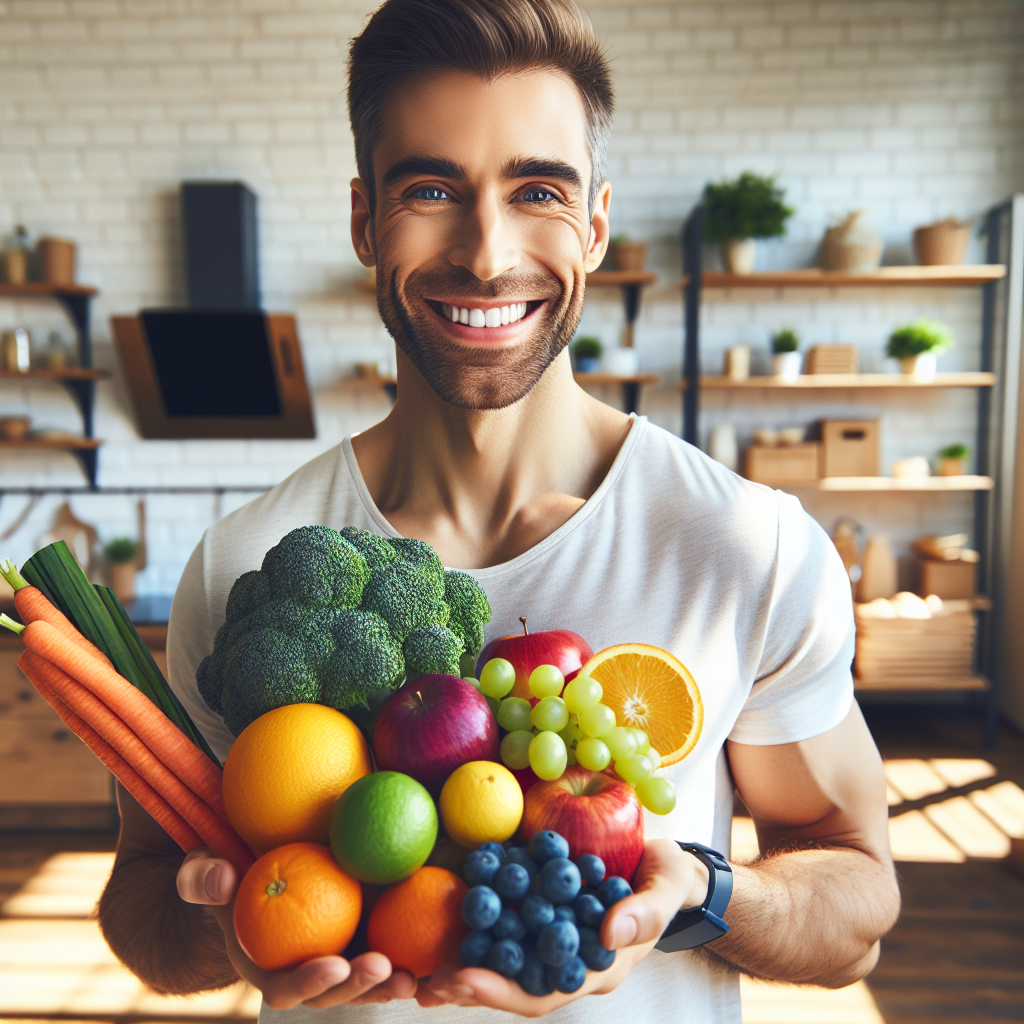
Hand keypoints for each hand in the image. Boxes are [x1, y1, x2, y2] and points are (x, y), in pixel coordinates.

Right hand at [176, 848, 417, 1008]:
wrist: (257, 871)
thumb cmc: (228, 876)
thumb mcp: (206, 873)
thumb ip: (203, 878)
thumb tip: (218, 876)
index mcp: (267, 969)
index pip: (286, 988)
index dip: (309, 982)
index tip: (332, 964)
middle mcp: (306, 975)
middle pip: (335, 994)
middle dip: (358, 986)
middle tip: (381, 967)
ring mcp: (338, 961)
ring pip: (367, 983)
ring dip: (390, 983)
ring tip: (414, 976)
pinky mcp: (363, 941)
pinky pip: (389, 954)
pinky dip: (411, 959)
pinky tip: (436, 954)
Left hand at [420, 838, 708, 1015]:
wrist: (665, 863)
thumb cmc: (669, 881)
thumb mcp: (667, 890)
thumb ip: (645, 912)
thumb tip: (613, 929)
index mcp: (595, 968)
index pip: (542, 992)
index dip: (502, 991)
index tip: (463, 983)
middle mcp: (566, 957)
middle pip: (511, 982)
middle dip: (469, 985)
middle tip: (424, 983)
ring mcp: (551, 933)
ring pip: (502, 954)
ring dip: (463, 958)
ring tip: (419, 962)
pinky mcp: (541, 904)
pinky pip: (506, 915)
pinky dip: (478, 916)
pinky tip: (447, 904)